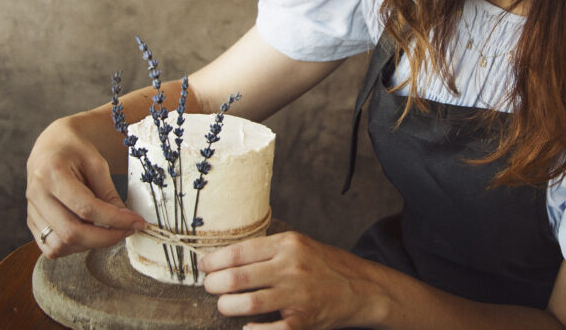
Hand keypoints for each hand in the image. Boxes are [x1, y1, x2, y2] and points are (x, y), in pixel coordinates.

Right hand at [25, 117, 144, 257]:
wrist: (51, 144)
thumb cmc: (74, 149)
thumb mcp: (97, 162)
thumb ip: (109, 192)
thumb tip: (126, 221)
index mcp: (52, 172)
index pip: (85, 207)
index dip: (115, 220)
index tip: (136, 222)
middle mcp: (36, 194)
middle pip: (70, 232)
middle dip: (105, 238)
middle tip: (127, 231)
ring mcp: (31, 210)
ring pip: (59, 245)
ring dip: (90, 245)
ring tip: (109, 231)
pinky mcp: (31, 221)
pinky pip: (51, 247)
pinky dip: (74, 247)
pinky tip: (90, 234)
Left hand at [200, 231, 384, 329]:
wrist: (362, 288)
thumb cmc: (325, 266)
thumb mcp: (299, 246)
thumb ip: (269, 250)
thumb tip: (228, 258)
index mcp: (287, 244)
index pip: (239, 251)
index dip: (215, 260)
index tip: (204, 266)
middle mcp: (291, 266)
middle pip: (237, 277)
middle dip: (214, 284)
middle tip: (210, 287)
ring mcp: (297, 294)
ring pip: (247, 303)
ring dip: (227, 306)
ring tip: (223, 305)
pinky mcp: (303, 320)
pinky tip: (247, 328)